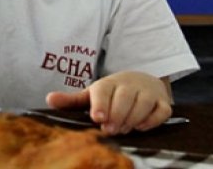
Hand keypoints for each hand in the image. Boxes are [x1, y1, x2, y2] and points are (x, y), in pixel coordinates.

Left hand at [45, 71, 171, 134]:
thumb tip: (49, 99)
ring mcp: (147, 92)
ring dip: (132, 119)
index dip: (100, 104)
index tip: (97, 118)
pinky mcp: (162, 102)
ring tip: (123, 129)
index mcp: (108, 83)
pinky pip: (161, 111)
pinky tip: (141, 127)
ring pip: (142, 105)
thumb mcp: (91, 95)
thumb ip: (72, 100)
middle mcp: (129, 85)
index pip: (103, 91)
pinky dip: (152, 120)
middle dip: (116, 116)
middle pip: (124, 99)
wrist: (141, 81)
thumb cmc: (111, 94)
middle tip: (109, 130)